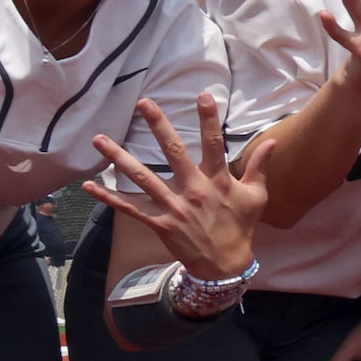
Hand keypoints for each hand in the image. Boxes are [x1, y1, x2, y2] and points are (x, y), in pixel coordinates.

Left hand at [85, 91, 270, 278]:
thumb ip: (260, 167)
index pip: (214, 144)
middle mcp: (194, 190)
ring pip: (142, 177)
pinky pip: (129, 208)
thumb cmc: (241, 227)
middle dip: (159, 126)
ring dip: (118, 157)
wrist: (225, 264)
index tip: (203, 95)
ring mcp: (173, 207)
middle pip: (173, 152)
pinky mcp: (159, 223)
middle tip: (144, 103)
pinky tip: (88, 186)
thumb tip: (272, 141)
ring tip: (99, 139)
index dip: (208, 119)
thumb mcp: (256, 197)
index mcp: (218, 181)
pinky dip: (108, 198)